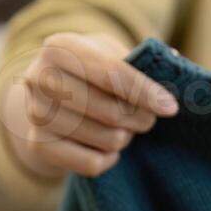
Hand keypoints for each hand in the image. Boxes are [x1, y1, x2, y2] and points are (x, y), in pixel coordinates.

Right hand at [0, 32, 178, 178]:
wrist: (47, 97)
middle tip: (147, 119)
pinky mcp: (36, 145)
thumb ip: (141, 59)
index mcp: (60, 47)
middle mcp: (39, 77)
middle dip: (140, 119)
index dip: (146, 92)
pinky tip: (106, 147)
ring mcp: (35, 113)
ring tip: (123, 128)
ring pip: (105, 139)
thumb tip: (174, 59)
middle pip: (110, 111)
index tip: (171, 108)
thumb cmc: (89, 72)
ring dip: (125, 138)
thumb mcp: (110, 54)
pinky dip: (108, 158)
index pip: (112, 73)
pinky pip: (91, 164)